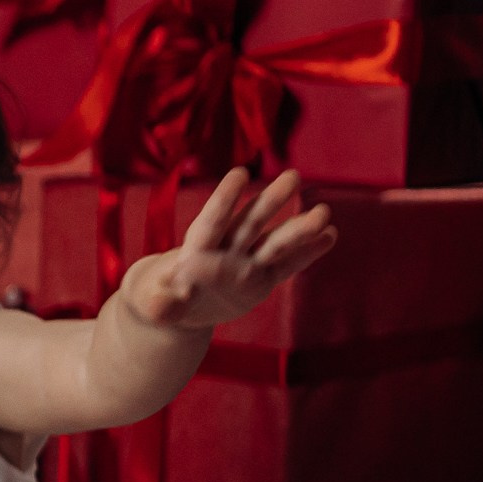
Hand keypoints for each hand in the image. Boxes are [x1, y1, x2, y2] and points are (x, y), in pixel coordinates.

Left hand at [124, 167, 335, 330]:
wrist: (175, 304)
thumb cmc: (157, 297)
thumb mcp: (152, 303)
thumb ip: (159, 305)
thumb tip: (157, 309)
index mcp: (196, 249)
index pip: (211, 221)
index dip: (223, 198)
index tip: (240, 173)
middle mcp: (226, 248)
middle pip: (249, 222)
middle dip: (270, 201)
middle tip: (294, 176)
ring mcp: (246, 262)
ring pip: (273, 241)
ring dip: (298, 228)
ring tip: (325, 213)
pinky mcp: (261, 278)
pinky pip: (286, 264)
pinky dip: (307, 253)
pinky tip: (330, 236)